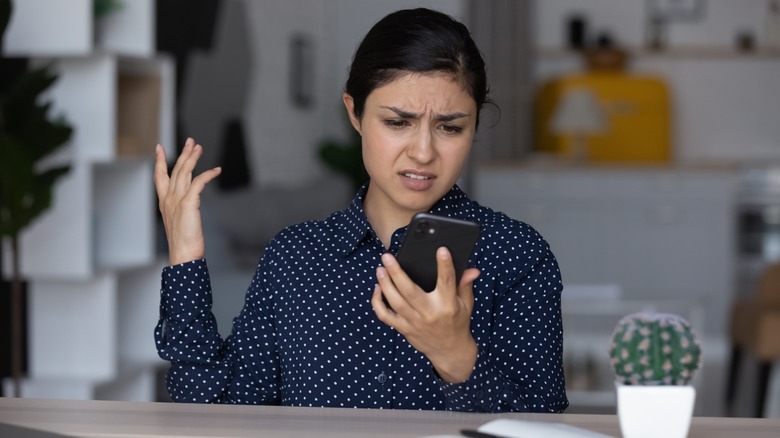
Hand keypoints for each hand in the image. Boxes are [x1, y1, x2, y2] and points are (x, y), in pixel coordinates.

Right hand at [154, 138, 221, 264]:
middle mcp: (168, 199)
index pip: (159, 177)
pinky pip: (198, 182)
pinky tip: (217, 170)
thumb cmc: (183, 243)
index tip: (159, 147)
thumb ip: (182, 210)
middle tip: (190, 141)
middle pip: (175, 169)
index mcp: (164, 203)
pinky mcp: (188, 203)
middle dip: (182, 153)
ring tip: (199, 147)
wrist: (183, 255)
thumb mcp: (180, 222)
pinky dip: (208, 174)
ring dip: (193, 158)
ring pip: (184, 172)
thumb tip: (190, 204)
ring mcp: (177, 200)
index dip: (159, 161)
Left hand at [371, 247, 479, 382]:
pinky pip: (386, 316)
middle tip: (387, 257)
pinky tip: (377, 289)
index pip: (447, 282)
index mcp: (448, 305)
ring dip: (385, 285)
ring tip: (380, 269)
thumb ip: (465, 285)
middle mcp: (430, 313)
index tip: (441, 250)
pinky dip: (377, 303)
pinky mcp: (404, 329)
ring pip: (395, 302)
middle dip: (396, 273)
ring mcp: (414, 322)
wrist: (450, 352)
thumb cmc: (458, 323)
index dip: (445, 266)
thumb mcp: (466, 304)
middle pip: (410, 291)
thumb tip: (472, 269)